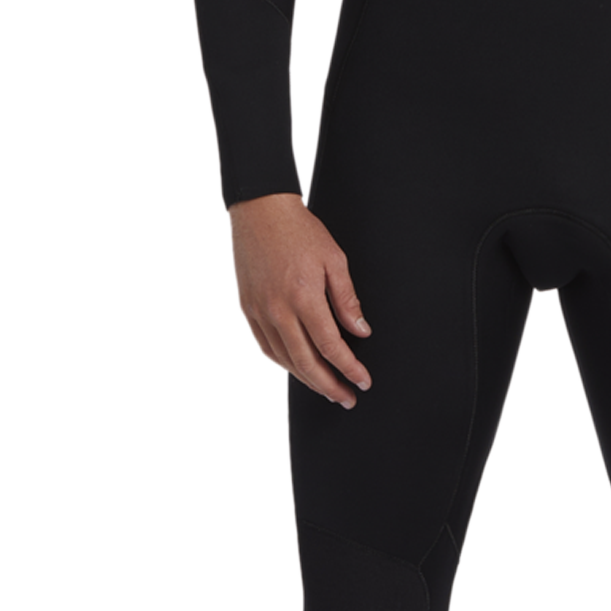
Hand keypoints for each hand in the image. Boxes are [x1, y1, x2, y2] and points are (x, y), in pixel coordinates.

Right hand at [226, 192, 373, 407]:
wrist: (260, 211)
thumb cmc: (300, 231)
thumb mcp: (334, 259)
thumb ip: (347, 299)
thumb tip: (360, 331)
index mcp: (304, 297)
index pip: (331, 347)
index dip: (349, 369)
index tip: (363, 381)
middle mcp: (278, 310)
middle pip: (307, 363)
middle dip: (331, 386)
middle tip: (347, 398)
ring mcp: (259, 312)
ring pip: (285, 360)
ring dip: (307, 380)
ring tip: (326, 389)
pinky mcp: (247, 310)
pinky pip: (266, 348)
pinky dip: (284, 363)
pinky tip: (298, 369)